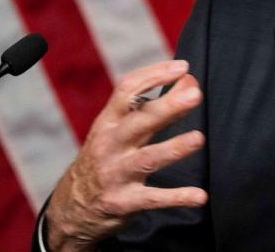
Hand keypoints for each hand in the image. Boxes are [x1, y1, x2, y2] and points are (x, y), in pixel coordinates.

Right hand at [45, 60, 207, 250]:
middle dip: (167, 107)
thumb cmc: (107, 156)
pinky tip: (200, 196)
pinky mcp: (124, 202)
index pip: (127, 90)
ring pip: (148, 159)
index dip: (154, 75)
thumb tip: (190, 84)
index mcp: (108, 122)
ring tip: (199, 138)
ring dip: (174, 148)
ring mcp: (116, 174)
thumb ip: (153, 107)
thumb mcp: (120, 130)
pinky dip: (178, 197)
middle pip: (139, 121)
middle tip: (195, 95)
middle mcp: (110, 145)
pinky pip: (154, 199)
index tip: (182, 67)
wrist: (73, 207)